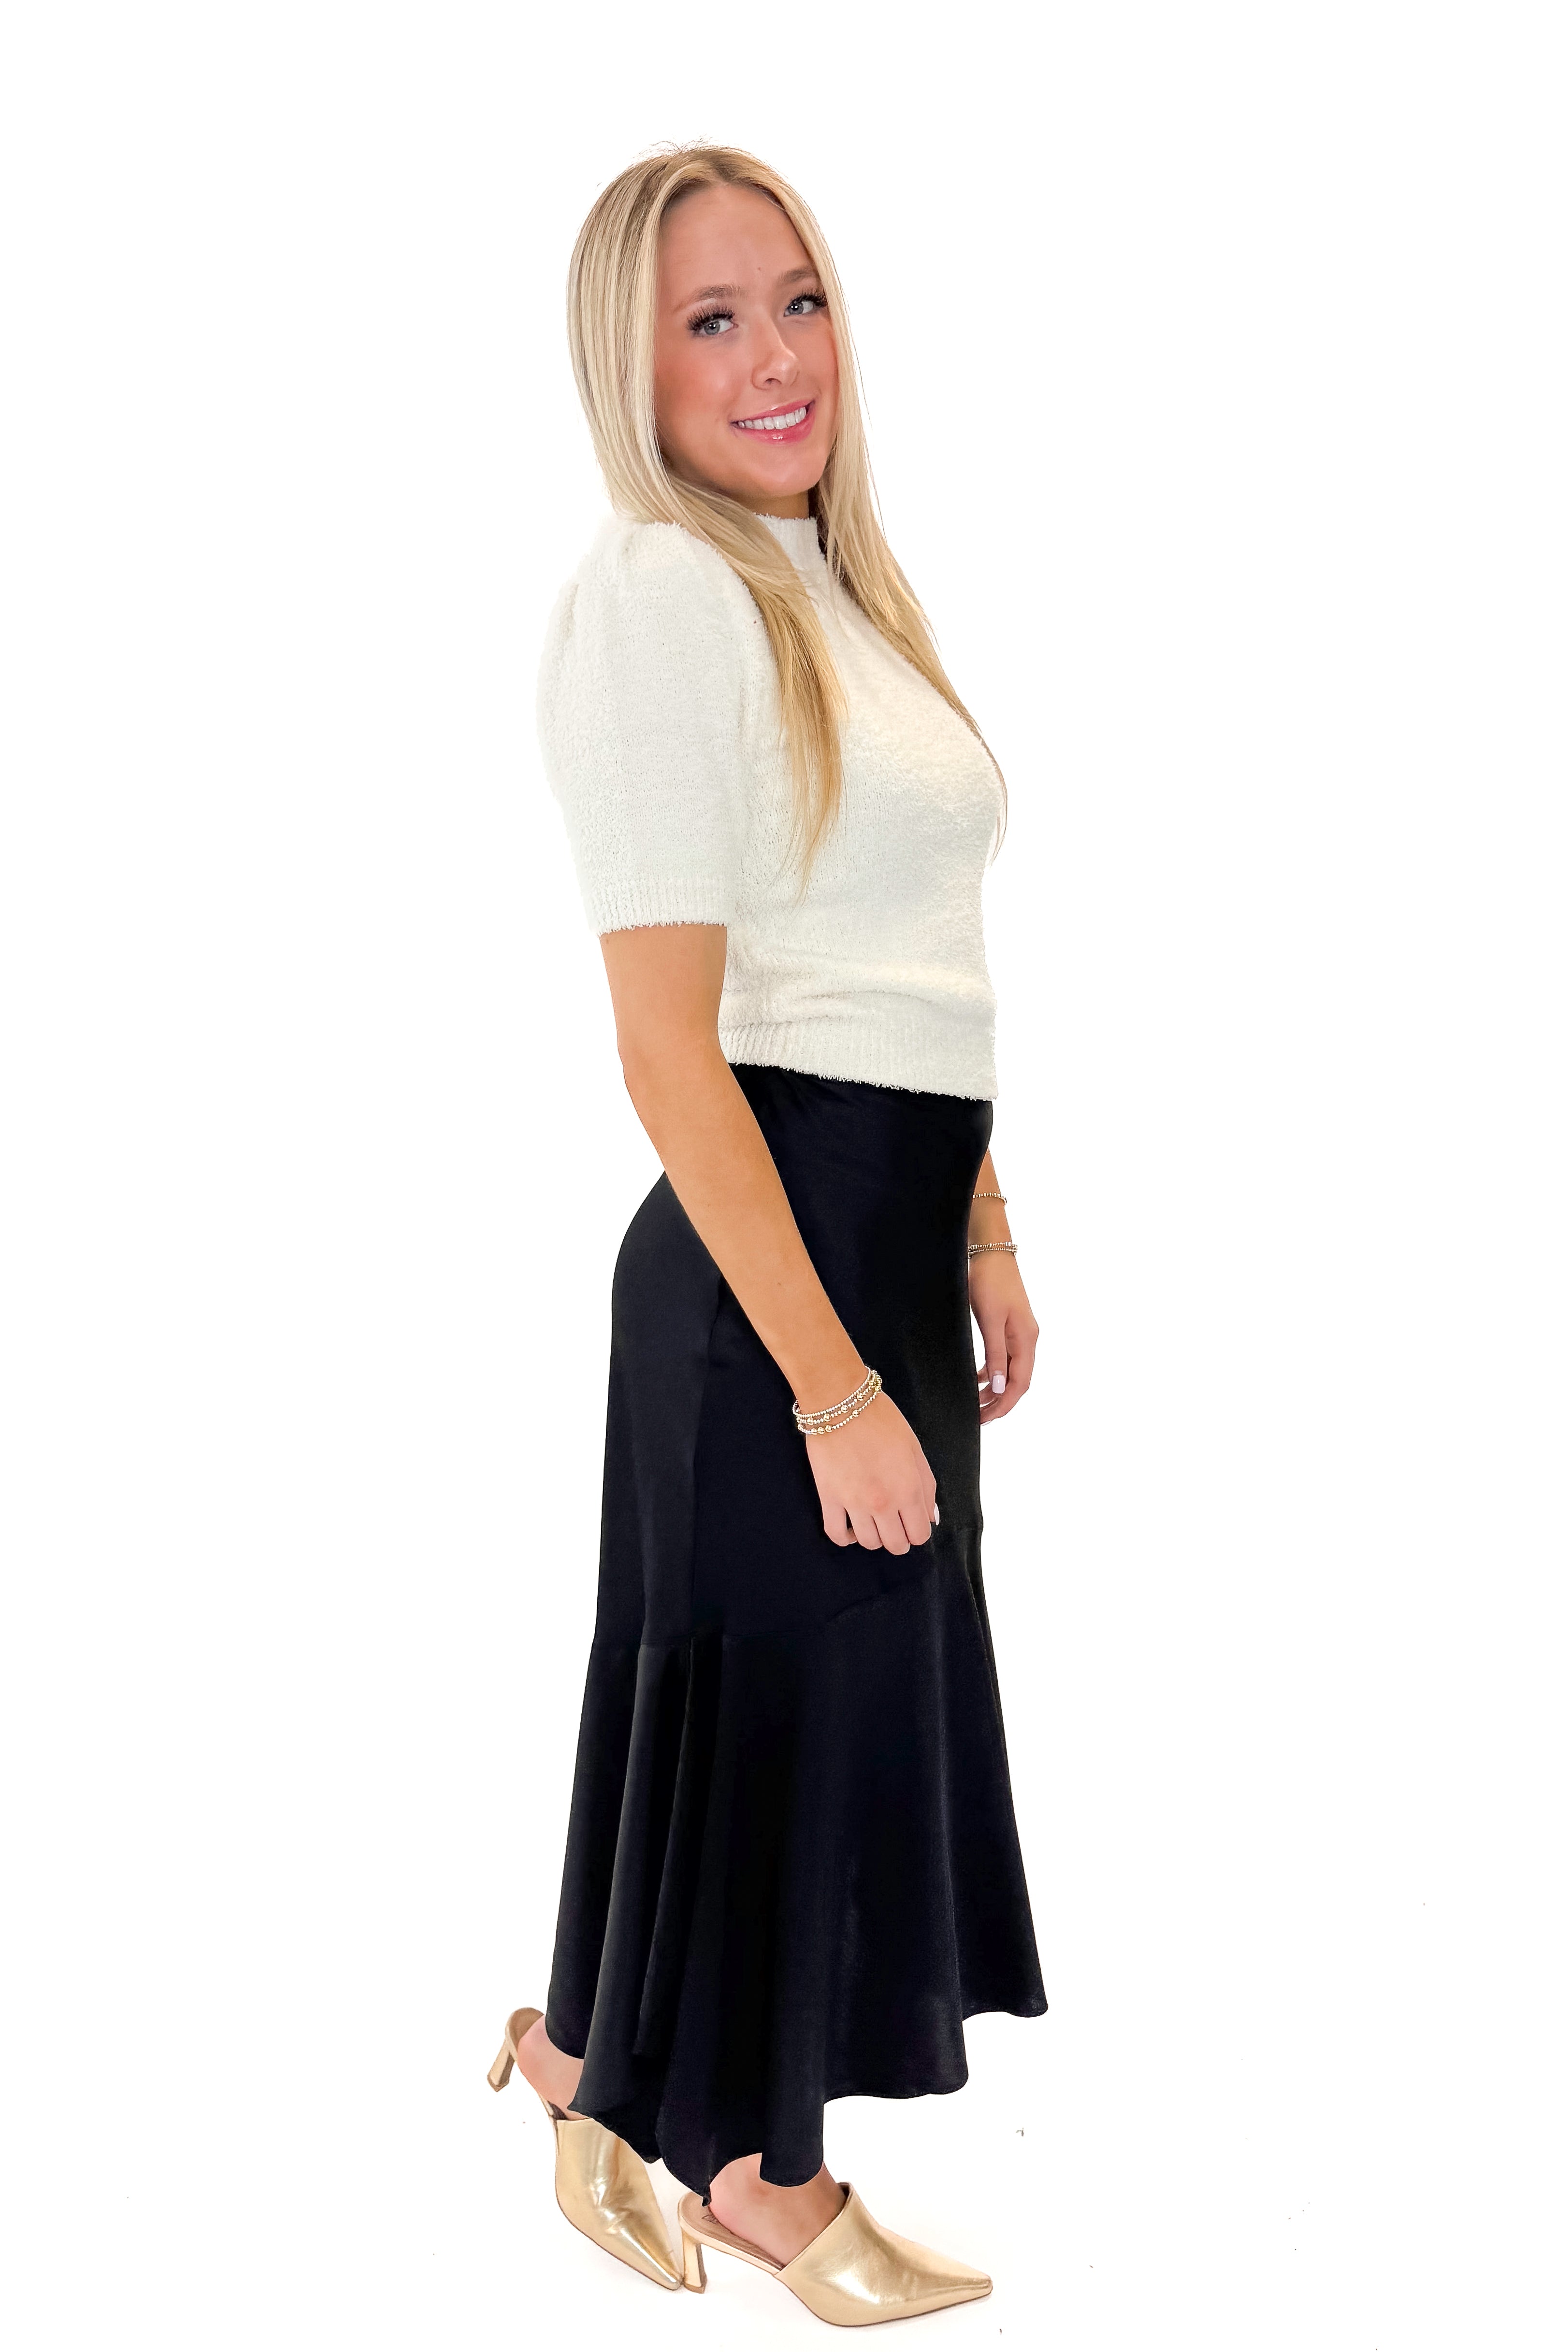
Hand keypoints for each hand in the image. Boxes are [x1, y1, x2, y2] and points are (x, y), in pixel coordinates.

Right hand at [804, 1389, 938, 1551]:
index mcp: (909, 1490)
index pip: (919, 1535)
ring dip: (873, 1536)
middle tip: (893, 1522)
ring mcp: (854, 1503)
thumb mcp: (915, 1450)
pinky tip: (850, 1529)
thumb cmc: (882, 1421)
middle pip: (895, 1545)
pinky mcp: (829, 1498)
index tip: (911, 1521)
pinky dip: (845, 1538)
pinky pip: (836, 1534)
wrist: (842, 1402)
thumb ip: (927, 1487)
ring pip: (868, 1543)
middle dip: (898, 1537)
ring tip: (872, 1520)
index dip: (917, 1531)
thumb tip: (931, 1518)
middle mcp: (884, 1503)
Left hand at [971, 1253, 1037, 1423]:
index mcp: (1026, 1339)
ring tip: (975, 1403)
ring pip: (1009, 1372)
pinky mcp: (1007, 1327)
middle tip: (977, 1418)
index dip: (1004, 1404)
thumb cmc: (988, 1280)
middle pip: (1016, 1381)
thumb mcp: (990, 1319)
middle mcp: (1026, 1339)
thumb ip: (995, 1354)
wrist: (990, 1251)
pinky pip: (1003, 1358)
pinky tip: (976, 1379)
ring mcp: (1018, 1333)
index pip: (1019, 1383)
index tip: (985, 1419)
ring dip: (994, 1389)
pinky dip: (991, 1372)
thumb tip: (998, 1387)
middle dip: (999, 1402)